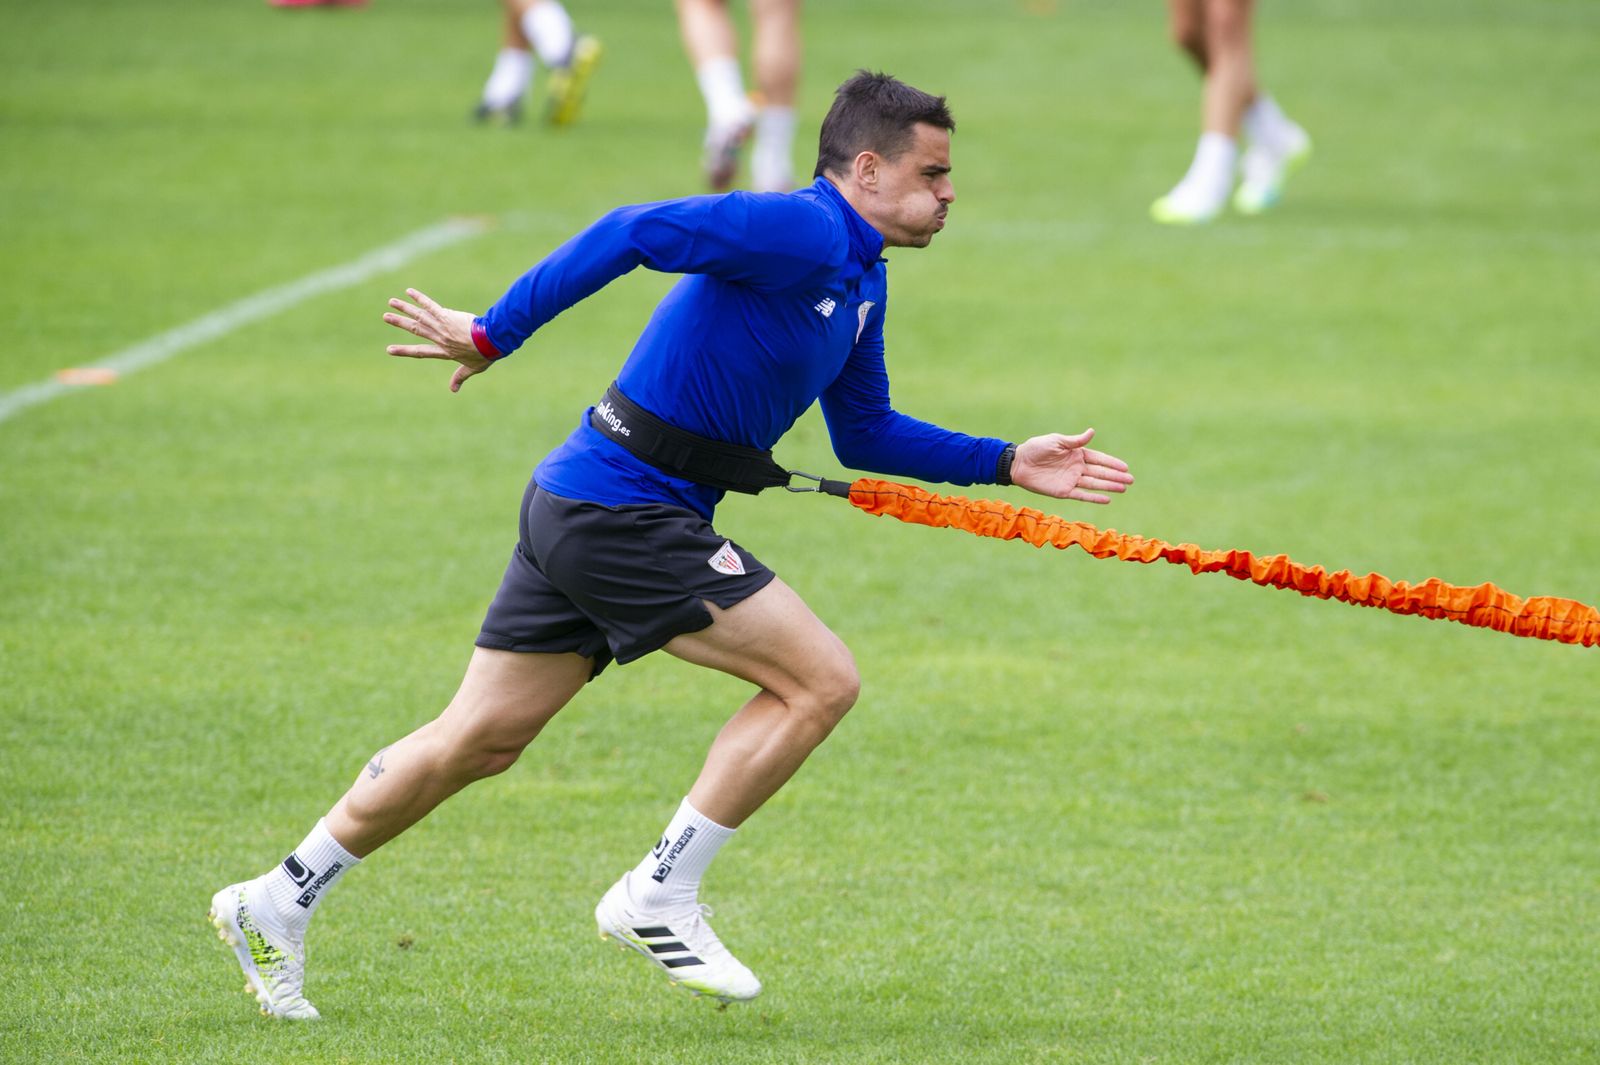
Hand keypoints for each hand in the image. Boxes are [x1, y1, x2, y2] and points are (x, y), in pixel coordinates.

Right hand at [383, 288, 490, 392]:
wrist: (491, 342)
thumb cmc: (484, 355)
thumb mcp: (472, 368)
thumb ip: (460, 377)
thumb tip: (453, 390)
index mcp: (445, 351)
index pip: (420, 351)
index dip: (404, 351)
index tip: (389, 349)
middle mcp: (439, 339)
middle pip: (416, 330)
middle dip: (400, 323)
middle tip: (385, 317)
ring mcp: (441, 327)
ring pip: (419, 316)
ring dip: (404, 308)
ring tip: (391, 302)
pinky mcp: (446, 316)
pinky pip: (430, 305)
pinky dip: (419, 298)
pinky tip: (409, 291)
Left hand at [1009, 429, 1132, 503]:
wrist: (1018, 463)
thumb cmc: (1036, 448)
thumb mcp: (1056, 441)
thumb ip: (1075, 441)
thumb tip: (1092, 431)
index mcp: (1076, 454)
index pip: (1099, 459)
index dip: (1112, 463)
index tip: (1125, 467)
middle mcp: (1076, 468)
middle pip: (1100, 472)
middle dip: (1115, 476)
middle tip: (1131, 480)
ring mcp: (1071, 480)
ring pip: (1094, 484)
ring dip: (1109, 486)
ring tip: (1124, 488)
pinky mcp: (1063, 491)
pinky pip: (1082, 495)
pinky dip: (1094, 497)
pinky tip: (1107, 499)